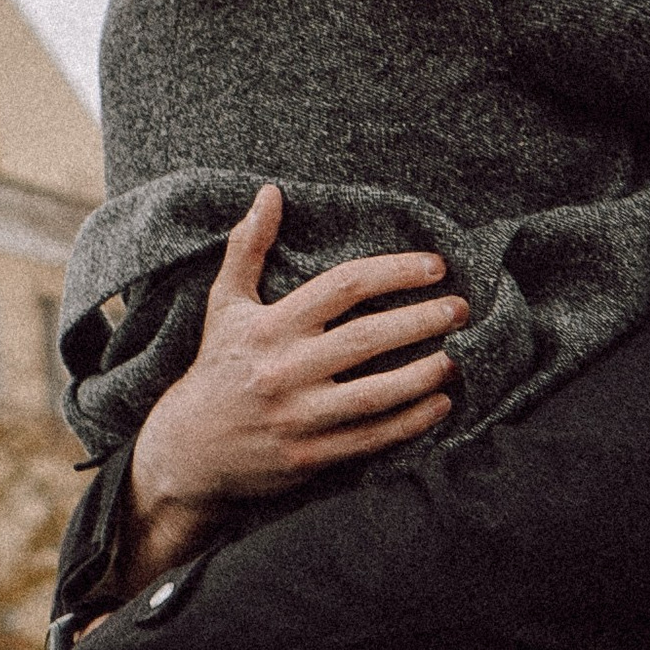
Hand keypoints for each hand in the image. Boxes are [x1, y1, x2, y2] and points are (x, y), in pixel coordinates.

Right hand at [132, 185, 467, 519]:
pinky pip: (369, 438)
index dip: (394, 272)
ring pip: (373, 393)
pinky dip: (408, 422)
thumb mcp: (226, 305)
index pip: (343, 287)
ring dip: (421, 374)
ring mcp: (297, 416)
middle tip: (460, 308)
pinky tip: (439, 405)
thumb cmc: (217, 369)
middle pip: (366, 338)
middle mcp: (285, 369)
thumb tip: (270, 193)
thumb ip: (248, 248)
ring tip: (456, 358)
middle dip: (420, 320)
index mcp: (270, 326)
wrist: (189, 450)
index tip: (435, 266)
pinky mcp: (308, 456)